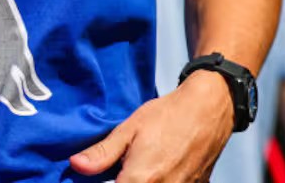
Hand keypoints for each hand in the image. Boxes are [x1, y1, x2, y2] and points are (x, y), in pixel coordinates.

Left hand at [70, 70, 234, 181]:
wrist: (209, 108)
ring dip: (142, 181)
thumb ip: (103, 153)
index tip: (109, 175)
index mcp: (139, 180)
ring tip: (141, 168)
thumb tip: (76, 165)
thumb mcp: (130, 128)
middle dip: (126, 182)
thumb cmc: (167, 115)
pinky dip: (165, 181)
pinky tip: (162, 169)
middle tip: (122, 171)